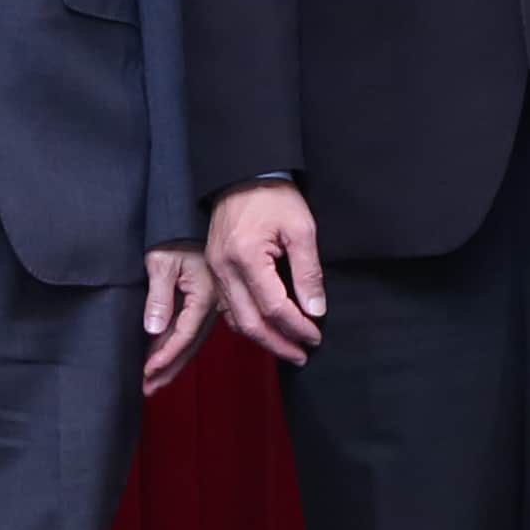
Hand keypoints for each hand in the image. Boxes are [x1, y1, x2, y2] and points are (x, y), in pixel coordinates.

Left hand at [141, 243, 217, 392]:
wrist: (194, 216)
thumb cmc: (176, 234)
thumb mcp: (161, 261)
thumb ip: (159, 296)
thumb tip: (154, 329)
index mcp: (204, 294)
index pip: (183, 334)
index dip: (164, 355)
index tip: (147, 372)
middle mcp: (212, 303)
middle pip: (190, 345)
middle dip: (168, 369)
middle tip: (148, 389)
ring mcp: (212, 304)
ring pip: (192, 342)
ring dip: (173, 363)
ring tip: (154, 383)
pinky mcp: (206, 301)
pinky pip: (192, 330)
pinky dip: (178, 347)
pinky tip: (165, 358)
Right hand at [205, 180, 324, 363]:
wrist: (242, 174)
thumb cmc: (274, 197)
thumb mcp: (301, 228)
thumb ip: (308, 272)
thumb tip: (315, 310)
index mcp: (247, 257)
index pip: (274, 307)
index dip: (297, 327)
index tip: (315, 337)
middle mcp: (224, 268)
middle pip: (249, 323)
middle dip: (277, 344)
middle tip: (301, 355)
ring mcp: (215, 270)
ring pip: (235, 320)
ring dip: (262, 338)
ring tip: (288, 347)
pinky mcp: (214, 269)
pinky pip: (228, 307)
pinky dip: (247, 323)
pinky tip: (266, 327)